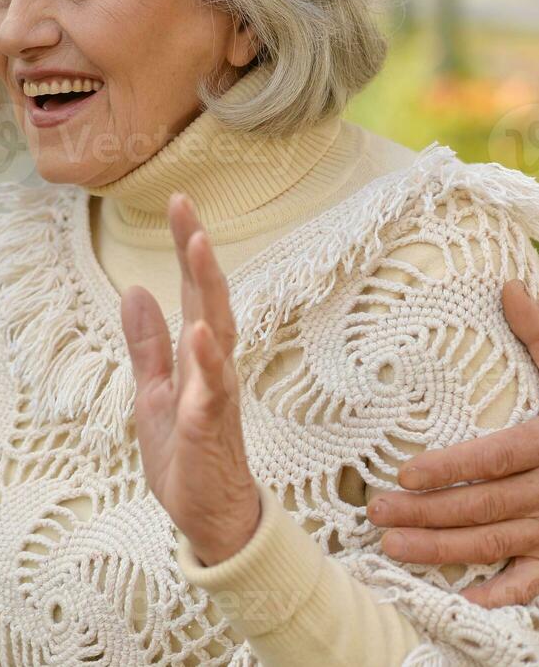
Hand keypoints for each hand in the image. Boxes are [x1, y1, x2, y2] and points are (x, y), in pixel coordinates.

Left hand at [122, 194, 261, 566]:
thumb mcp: (153, 389)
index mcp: (198, 357)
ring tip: (198, 248)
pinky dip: (207, 362)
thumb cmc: (186, 453)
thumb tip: (137, 289)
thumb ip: (147, 342)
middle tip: (188, 208)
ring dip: (210, 292)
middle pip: (213, 300)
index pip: (197, 292)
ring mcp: (215, 398)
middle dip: (200, 254)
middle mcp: (213, 369)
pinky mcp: (210, 431)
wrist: (207, 518)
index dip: (188, 248)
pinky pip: (211, 392)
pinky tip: (200, 332)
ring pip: (218, 336)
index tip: (180, 202)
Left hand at [368, 279, 538, 606]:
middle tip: (375, 513)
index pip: (497, 457)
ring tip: (392, 547)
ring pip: (500, 543)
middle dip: (427, 513)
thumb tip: (507, 284)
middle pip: (486, 504)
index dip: (453, 468)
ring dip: (445, 551)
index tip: (405, 475)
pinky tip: (462, 598)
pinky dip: (504, 592)